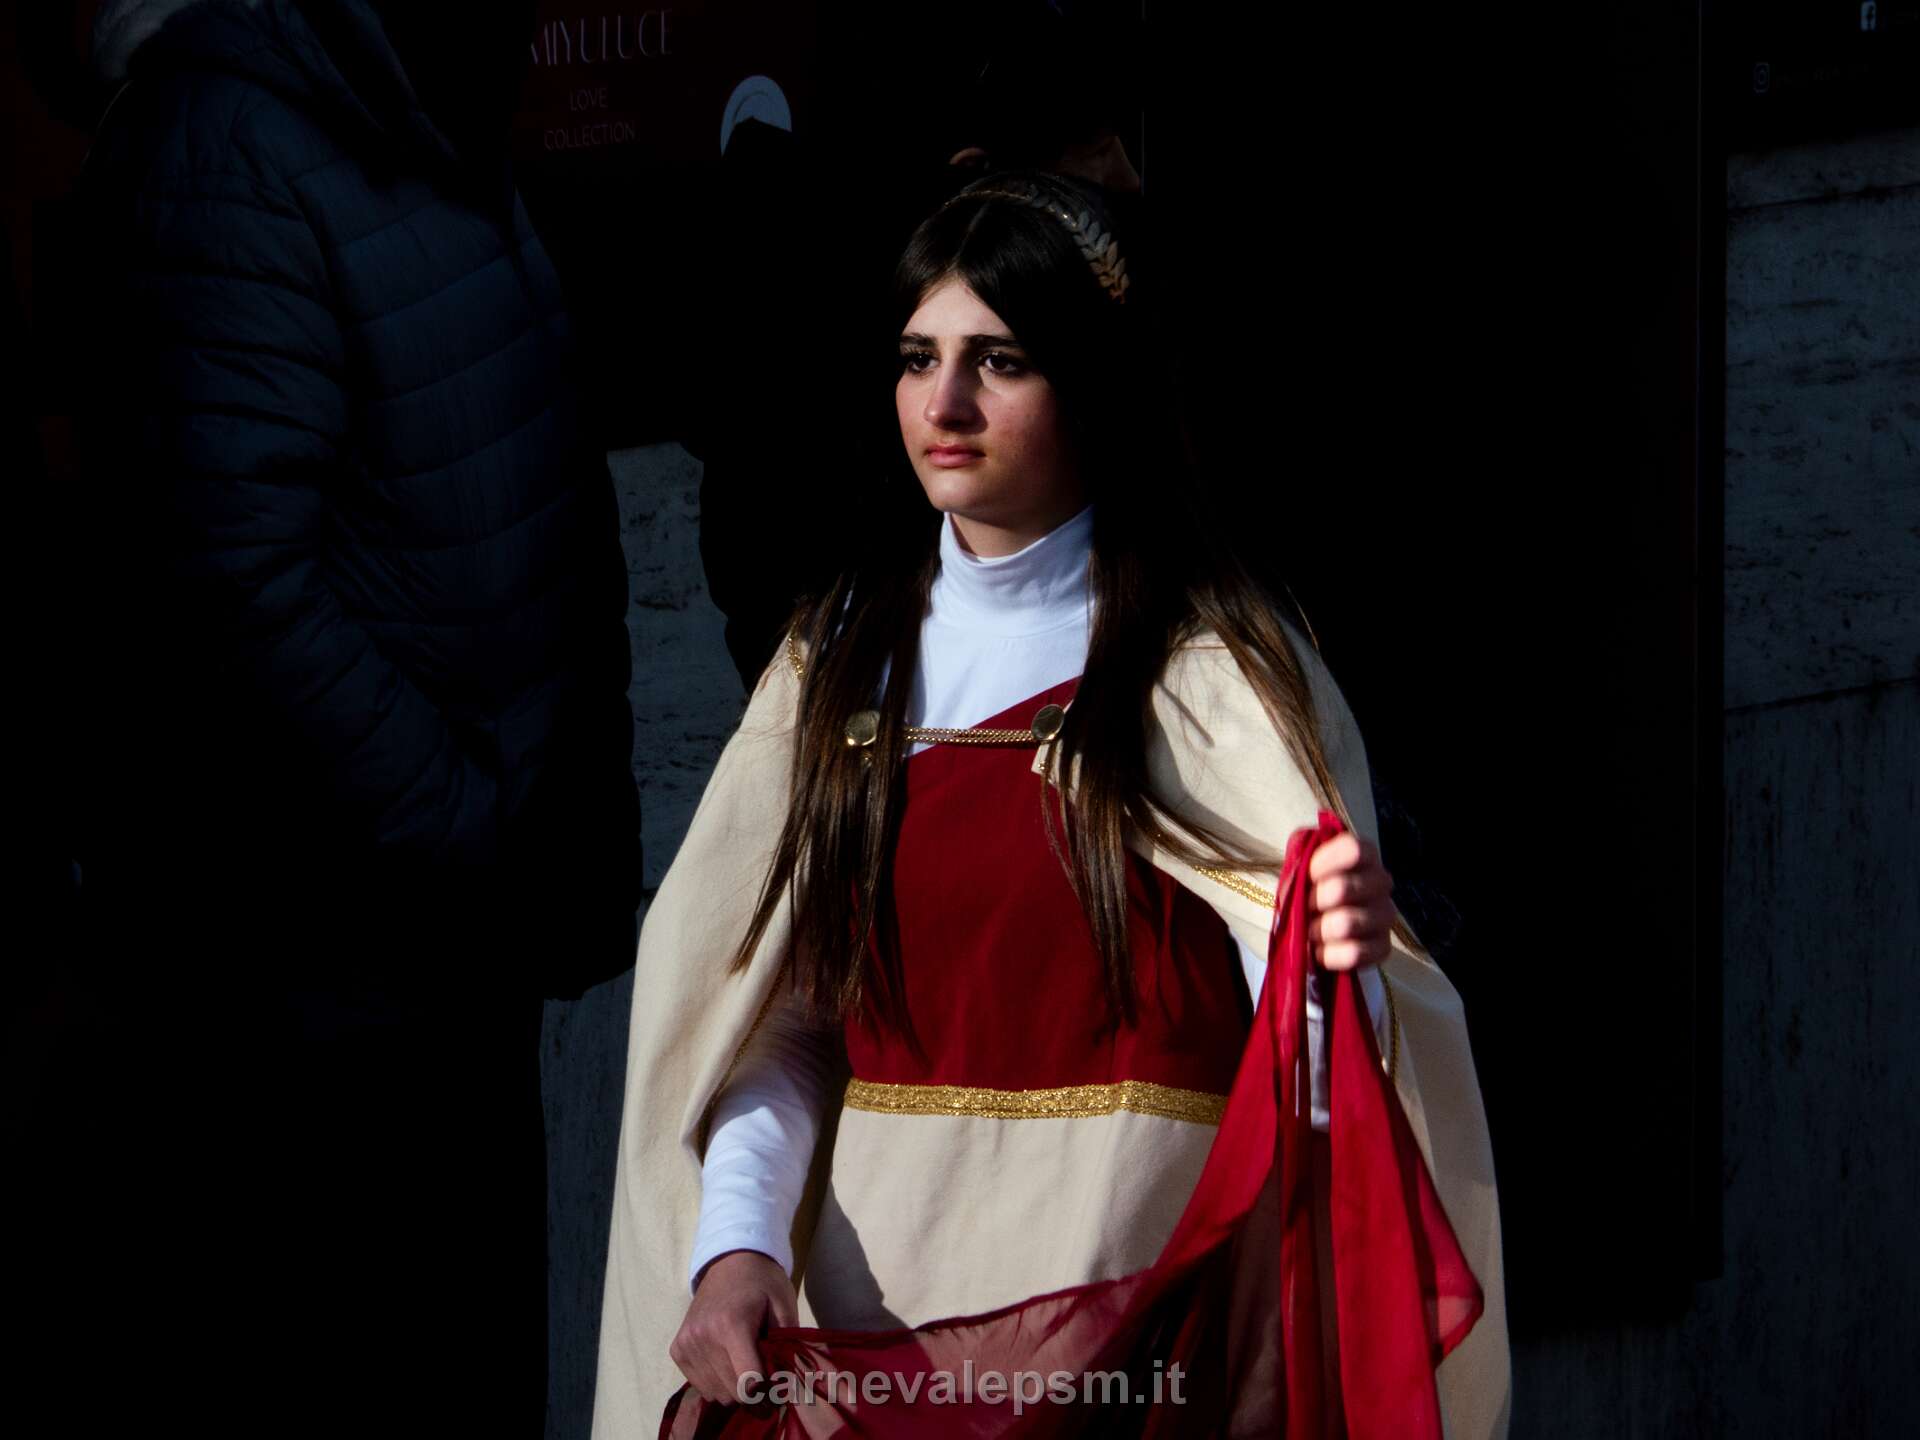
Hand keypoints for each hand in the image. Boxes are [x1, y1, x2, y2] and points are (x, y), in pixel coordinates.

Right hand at [670, 1249, 797, 1405]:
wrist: (729, 1262)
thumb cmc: (762, 1284)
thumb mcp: (784, 1306)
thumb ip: (787, 1344)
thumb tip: (787, 1384)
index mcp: (731, 1325)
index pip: (747, 1383)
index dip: (767, 1391)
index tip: (776, 1384)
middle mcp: (703, 1336)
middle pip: (732, 1392)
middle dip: (752, 1392)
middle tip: (763, 1372)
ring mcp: (686, 1343)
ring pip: (715, 1393)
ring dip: (733, 1387)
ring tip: (744, 1362)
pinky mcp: (677, 1349)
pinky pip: (699, 1385)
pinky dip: (716, 1381)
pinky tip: (726, 1360)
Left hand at [1306, 833, 1393, 970]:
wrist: (1308, 929)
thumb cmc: (1306, 891)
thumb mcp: (1298, 866)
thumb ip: (1301, 856)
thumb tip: (1304, 863)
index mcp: (1363, 855)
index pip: (1354, 850)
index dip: (1326, 863)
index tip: (1309, 875)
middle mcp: (1380, 882)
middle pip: (1344, 888)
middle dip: (1314, 901)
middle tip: (1306, 907)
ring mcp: (1384, 915)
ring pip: (1347, 923)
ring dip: (1318, 930)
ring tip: (1310, 931)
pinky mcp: (1383, 947)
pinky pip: (1354, 953)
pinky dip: (1329, 954)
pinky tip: (1320, 949)